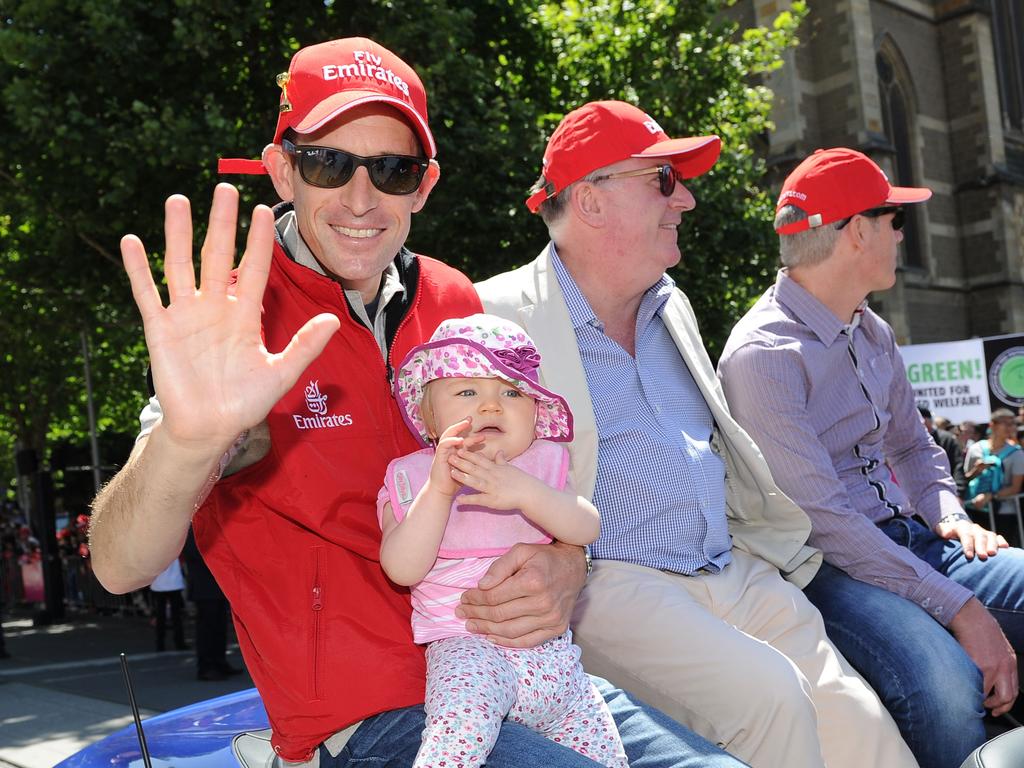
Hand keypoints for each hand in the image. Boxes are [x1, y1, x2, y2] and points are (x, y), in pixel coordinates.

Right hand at [121, 185, 339, 451]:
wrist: (208, 429)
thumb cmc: (244, 402)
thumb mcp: (281, 374)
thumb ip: (305, 346)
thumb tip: (335, 321)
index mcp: (245, 315)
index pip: (253, 268)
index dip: (258, 241)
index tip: (264, 211)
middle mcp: (215, 307)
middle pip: (218, 257)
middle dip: (222, 224)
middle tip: (224, 189)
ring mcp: (186, 315)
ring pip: (181, 265)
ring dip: (179, 234)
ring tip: (178, 200)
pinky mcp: (160, 329)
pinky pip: (147, 294)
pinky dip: (138, 268)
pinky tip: (133, 241)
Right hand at [429, 419, 480, 496]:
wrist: (443, 491)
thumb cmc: (455, 481)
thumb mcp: (468, 469)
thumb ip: (475, 461)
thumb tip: (488, 456)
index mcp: (455, 452)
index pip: (463, 439)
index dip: (471, 435)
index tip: (482, 432)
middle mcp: (448, 450)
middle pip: (454, 433)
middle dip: (461, 425)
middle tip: (470, 419)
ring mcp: (443, 452)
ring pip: (448, 435)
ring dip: (457, 429)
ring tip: (466, 424)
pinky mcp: (439, 456)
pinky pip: (444, 445)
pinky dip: (451, 440)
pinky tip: (459, 439)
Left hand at [451, 449, 535, 509]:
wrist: (530, 493)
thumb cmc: (521, 481)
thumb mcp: (510, 468)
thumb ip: (502, 461)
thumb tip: (499, 451)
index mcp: (496, 469)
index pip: (480, 460)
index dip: (469, 454)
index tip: (458, 448)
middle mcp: (492, 477)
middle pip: (475, 468)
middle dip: (462, 463)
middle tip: (450, 457)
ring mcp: (492, 488)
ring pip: (476, 481)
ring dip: (463, 477)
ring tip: (451, 473)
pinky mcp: (492, 500)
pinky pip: (479, 500)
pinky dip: (469, 500)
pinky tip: (458, 500)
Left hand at [456, 541, 585, 647]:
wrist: (574, 567)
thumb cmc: (544, 557)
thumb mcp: (521, 551)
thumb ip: (499, 567)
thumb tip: (481, 586)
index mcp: (533, 581)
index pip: (494, 596)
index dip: (475, 599)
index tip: (464, 598)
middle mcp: (543, 603)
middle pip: (500, 615)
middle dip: (476, 615)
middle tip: (461, 613)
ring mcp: (551, 618)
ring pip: (510, 631)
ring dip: (486, 630)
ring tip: (471, 626)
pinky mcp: (556, 629)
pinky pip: (527, 641)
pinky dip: (507, 642)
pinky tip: (491, 637)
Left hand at [935, 518, 1006, 559]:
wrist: (956, 529)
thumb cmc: (947, 534)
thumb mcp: (941, 531)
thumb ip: (942, 531)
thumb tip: (945, 534)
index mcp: (962, 527)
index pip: (966, 535)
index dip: (968, 546)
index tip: (969, 556)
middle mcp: (974, 528)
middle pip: (979, 537)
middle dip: (981, 547)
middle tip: (983, 557)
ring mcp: (984, 532)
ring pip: (990, 536)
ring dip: (993, 545)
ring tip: (993, 554)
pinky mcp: (991, 536)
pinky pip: (998, 537)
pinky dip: (1001, 542)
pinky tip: (1005, 548)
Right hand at [949, 598, 1017, 715]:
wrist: (971, 616)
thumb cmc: (980, 628)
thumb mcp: (997, 646)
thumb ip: (998, 661)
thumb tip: (991, 676)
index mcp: (1010, 662)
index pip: (1014, 690)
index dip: (1006, 704)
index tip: (997, 708)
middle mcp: (1005, 667)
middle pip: (1007, 698)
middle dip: (997, 708)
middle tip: (988, 709)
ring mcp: (993, 668)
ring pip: (992, 696)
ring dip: (983, 702)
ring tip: (974, 699)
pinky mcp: (980, 665)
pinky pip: (977, 687)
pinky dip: (972, 692)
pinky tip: (966, 690)